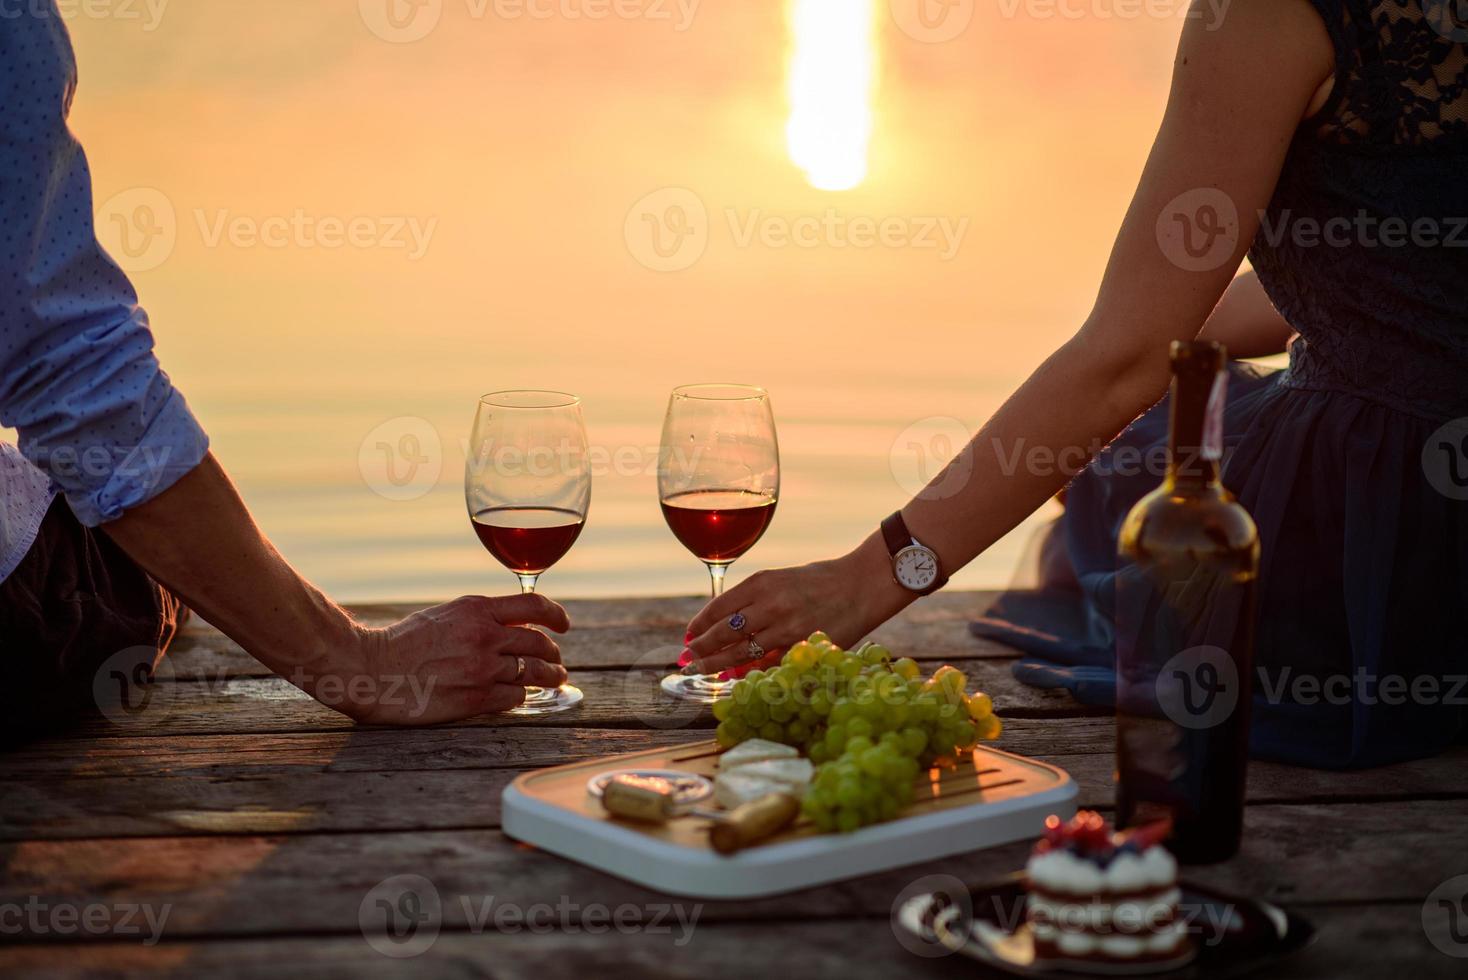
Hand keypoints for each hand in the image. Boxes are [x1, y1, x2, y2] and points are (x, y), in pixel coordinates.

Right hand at [292, 594, 570, 724]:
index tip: (564, 625)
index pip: (534, 605)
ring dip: (548, 676)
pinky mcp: (475, 698)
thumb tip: (515, 626)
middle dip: (554, 652)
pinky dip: (521, 696)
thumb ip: (481, 619)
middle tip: (557, 660)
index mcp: (477, 609)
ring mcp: (482, 668)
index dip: (556, 615)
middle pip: (539, 642)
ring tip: (554, 679)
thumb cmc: (403, 642)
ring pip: (533, 671)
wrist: (372, 668)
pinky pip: (514, 696)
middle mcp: (485, 635)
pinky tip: (520, 696)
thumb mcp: (446, 615)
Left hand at [683, 536, 911, 674]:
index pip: (718, 608)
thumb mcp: (781, 578)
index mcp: (762, 582)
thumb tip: (724, 623)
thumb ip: (754, 599)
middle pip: (724, 633)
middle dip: (701, 648)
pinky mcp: (802, 647)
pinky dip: (748, 672)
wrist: (863, 584)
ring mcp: (786, 628)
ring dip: (717, 664)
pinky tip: (734, 677)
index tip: (689, 635)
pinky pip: (767, 664)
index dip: (699, 625)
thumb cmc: (822, 580)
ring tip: (702, 669)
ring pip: (741, 653)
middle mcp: (770, 604)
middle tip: (688, 659)